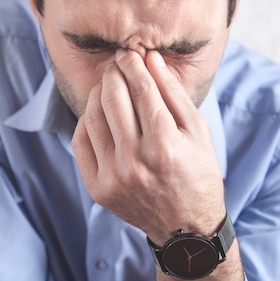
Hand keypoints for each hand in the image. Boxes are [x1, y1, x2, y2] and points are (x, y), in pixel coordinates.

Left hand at [71, 49, 225, 244]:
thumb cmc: (198, 173)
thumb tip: (150, 59)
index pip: (142, 90)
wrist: (186, 227)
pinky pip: (81, 141)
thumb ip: (172, 93)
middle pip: (113, 98)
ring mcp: (113, 177)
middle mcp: (135, 162)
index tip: (130, 53)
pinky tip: (99, 111)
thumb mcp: (197, 130)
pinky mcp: (98, 188)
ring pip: (93, 117)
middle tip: (117, 63)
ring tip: (108, 84)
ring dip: (98, 92)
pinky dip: (87, 119)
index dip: (134, 65)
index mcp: (165, 145)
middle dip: (114, 73)